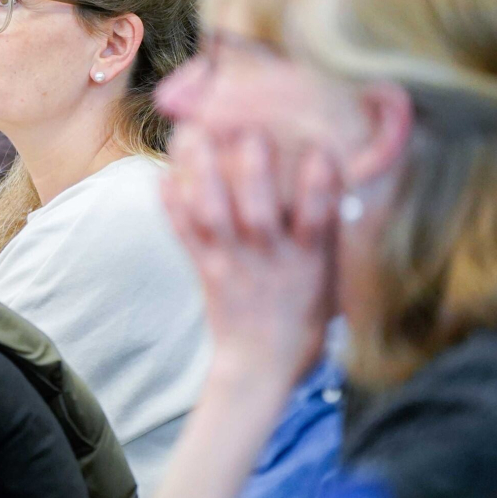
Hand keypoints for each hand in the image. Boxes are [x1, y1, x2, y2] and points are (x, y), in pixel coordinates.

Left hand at [162, 127, 339, 389]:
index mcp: (309, 262)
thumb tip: (335, 177)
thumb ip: (328, 234)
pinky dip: (172, 207)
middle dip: (254, 173)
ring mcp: (232, 265)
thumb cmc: (303, 317)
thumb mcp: (329, 278)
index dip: (319, 187)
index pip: (317, 221)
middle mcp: (269, 261)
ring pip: (214, 217)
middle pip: (259, 214)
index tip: (321, 151)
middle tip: (249, 131)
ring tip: (193, 135)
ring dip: (203, 175)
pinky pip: (184, 237)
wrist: (262, 367)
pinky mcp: (205, 271)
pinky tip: (161, 175)